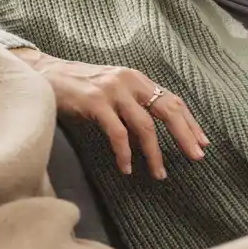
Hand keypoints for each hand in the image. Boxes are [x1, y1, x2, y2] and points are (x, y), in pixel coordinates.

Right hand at [13, 49, 207, 178]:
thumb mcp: (112, 88)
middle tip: (196, 157)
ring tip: (159, 174)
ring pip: (145, 126)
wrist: (45, 75)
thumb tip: (157, 128)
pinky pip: (118, 134)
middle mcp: (129, 81)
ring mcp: (112, 91)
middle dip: (185, 136)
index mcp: (136, 78)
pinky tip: (127, 168)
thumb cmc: (79, 87)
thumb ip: (133, 102)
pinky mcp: (95, 102)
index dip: (190, 122)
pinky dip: (125, 154)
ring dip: (155, 154)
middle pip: (167, 110)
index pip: (172, 100)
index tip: (202, 143)